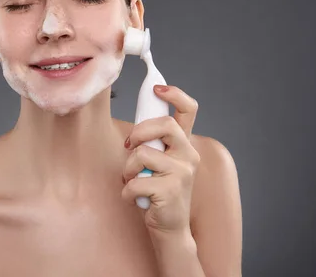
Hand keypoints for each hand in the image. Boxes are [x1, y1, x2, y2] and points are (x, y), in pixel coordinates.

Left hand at [121, 84, 200, 234]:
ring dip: (128, 169)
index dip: (175, 94)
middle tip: (129, 146)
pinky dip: (127, 191)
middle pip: (164, 125)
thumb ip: (154, 144)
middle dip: (138, 132)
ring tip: (133, 180)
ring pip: (141, 154)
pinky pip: (135, 181)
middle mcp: (189, 154)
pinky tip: (136, 198)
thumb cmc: (158, 192)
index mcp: (185, 145)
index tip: (158, 88)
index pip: (189, 110)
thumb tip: (135, 131)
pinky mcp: (170, 190)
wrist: (170, 227)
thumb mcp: (160, 163)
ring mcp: (182, 172)